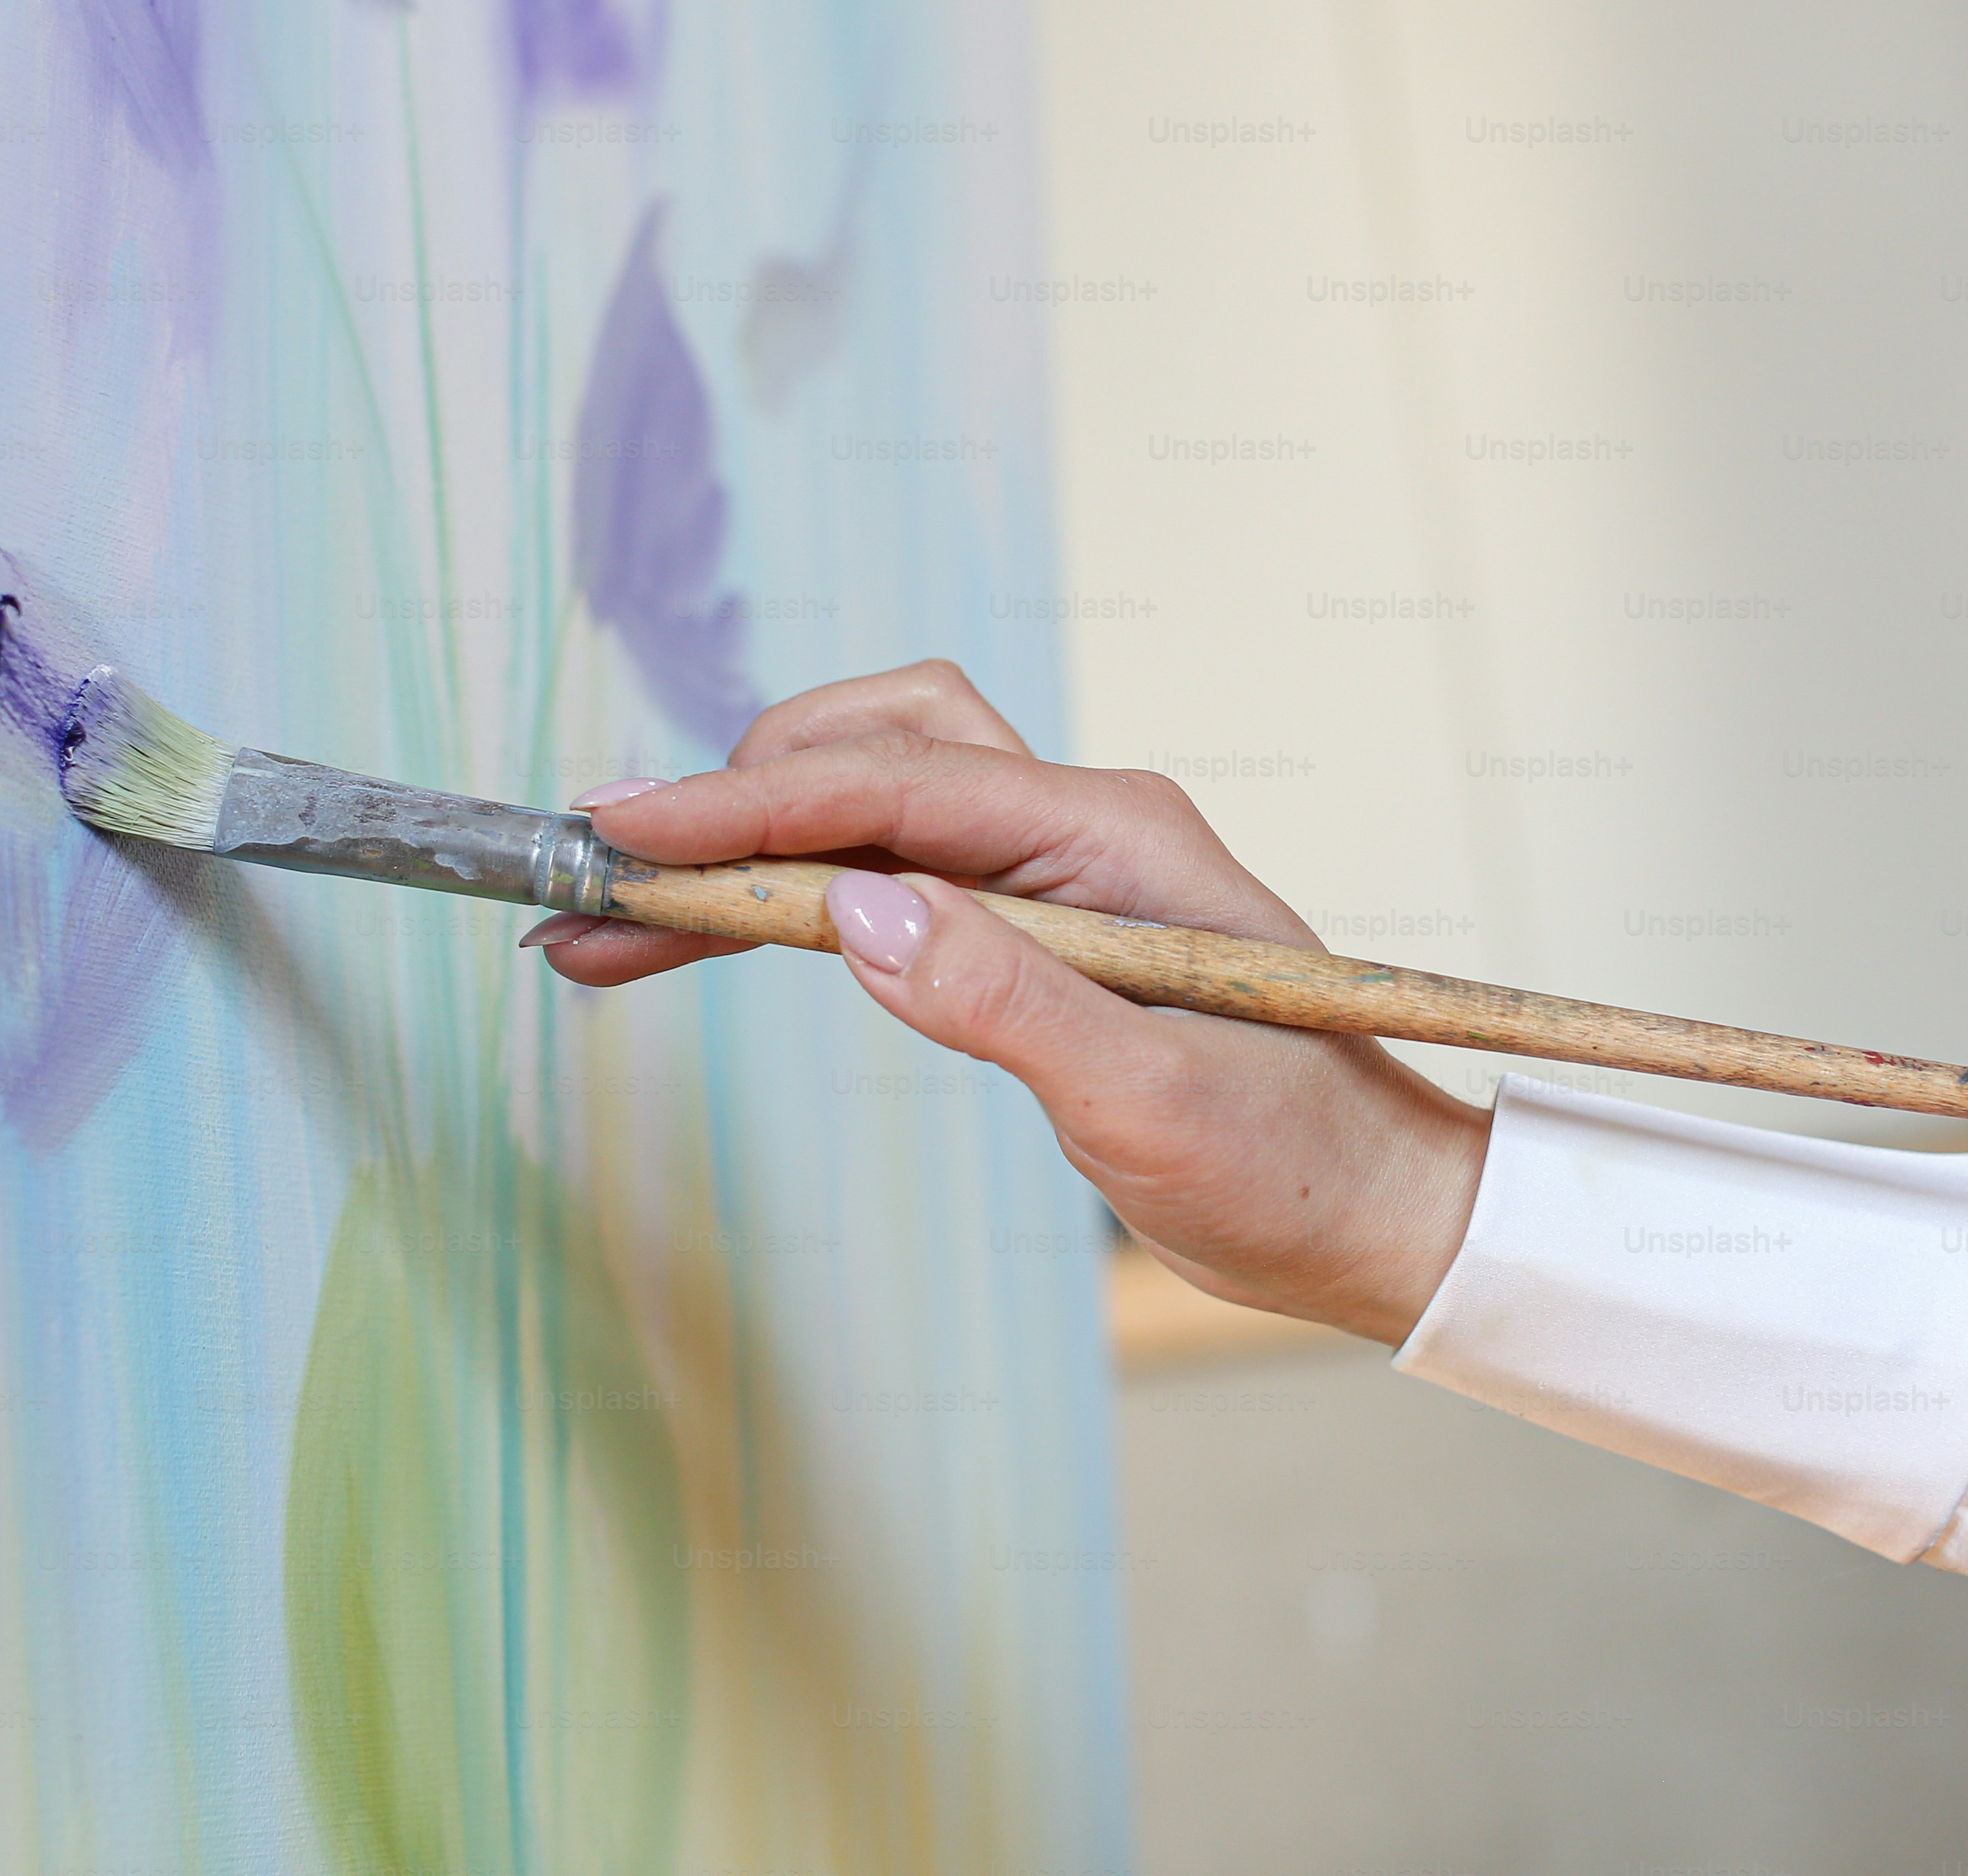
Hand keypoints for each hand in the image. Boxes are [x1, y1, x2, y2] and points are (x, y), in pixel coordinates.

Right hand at [532, 661, 1487, 1346]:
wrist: (1367, 1216)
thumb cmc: (1291, 1162)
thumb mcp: (1152, 1099)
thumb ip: (1008, 1002)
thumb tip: (857, 917)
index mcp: (1112, 837)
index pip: (897, 786)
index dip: (750, 806)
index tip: (628, 834)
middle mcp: (1073, 829)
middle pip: (869, 751)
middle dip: (730, 801)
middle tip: (599, 872)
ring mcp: (1045, 878)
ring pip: (860, 814)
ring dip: (737, 854)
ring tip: (602, 925)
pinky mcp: (1021, 937)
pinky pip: (880, 890)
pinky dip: (782, 912)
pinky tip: (690, 949)